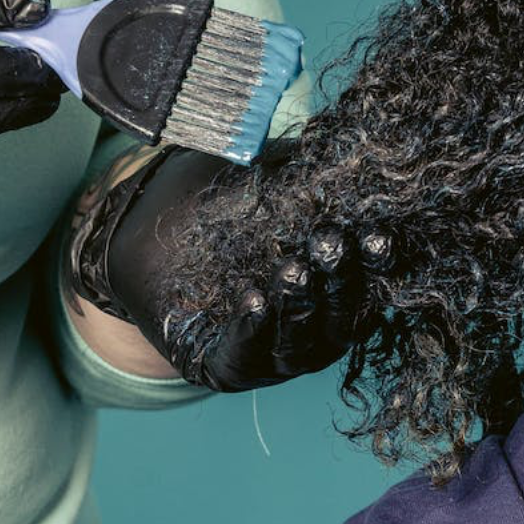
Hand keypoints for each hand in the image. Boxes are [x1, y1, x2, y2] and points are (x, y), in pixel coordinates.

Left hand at [68, 146, 371, 390]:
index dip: (377, 262)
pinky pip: (244, 355)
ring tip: (292, 267)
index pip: (368, 283)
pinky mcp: (225, 365)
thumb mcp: (265, 185)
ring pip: (299, 344)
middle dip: (338, 281)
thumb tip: (353, 158)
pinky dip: (251, 330)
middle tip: (331, 242)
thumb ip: (306, 177)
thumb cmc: (216, 208)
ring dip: (298, 305)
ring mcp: (272, 355)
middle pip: (340, 318)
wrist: (145, 238)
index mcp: (331, 288)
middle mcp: (312, 329)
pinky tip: (251, 298)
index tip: (378, 233)